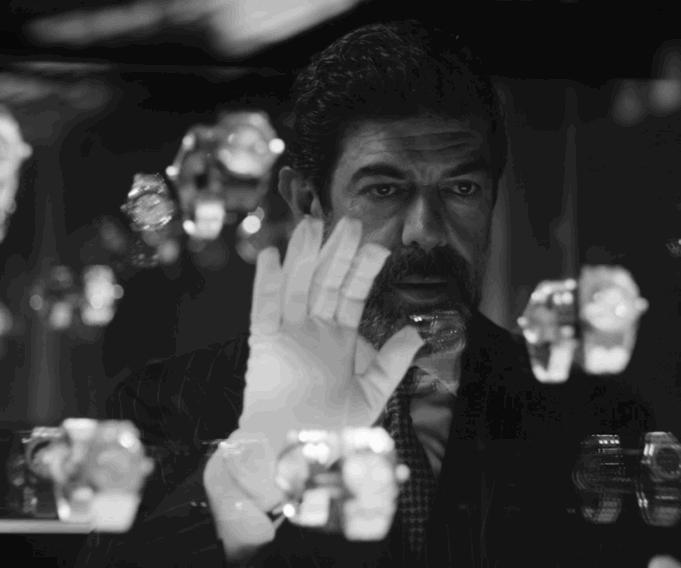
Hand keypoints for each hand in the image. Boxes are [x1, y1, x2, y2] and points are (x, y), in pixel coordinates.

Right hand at [204, 217, 424, 557]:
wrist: (297, 460)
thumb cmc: (332, 432)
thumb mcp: (372, 396)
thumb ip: (392, 363)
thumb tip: (415, 333)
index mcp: (339, 341)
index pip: (352, 296)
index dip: (363, 270)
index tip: (379, 244)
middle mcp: (313, 332)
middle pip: (326, 282)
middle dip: (337, 252)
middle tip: (350, 221)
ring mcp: (288, 336)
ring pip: (297, 287)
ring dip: (305, 256)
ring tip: (312, 223)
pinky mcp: (265, 347)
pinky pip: (265, 309)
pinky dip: (268, 283)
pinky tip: (273, 256)